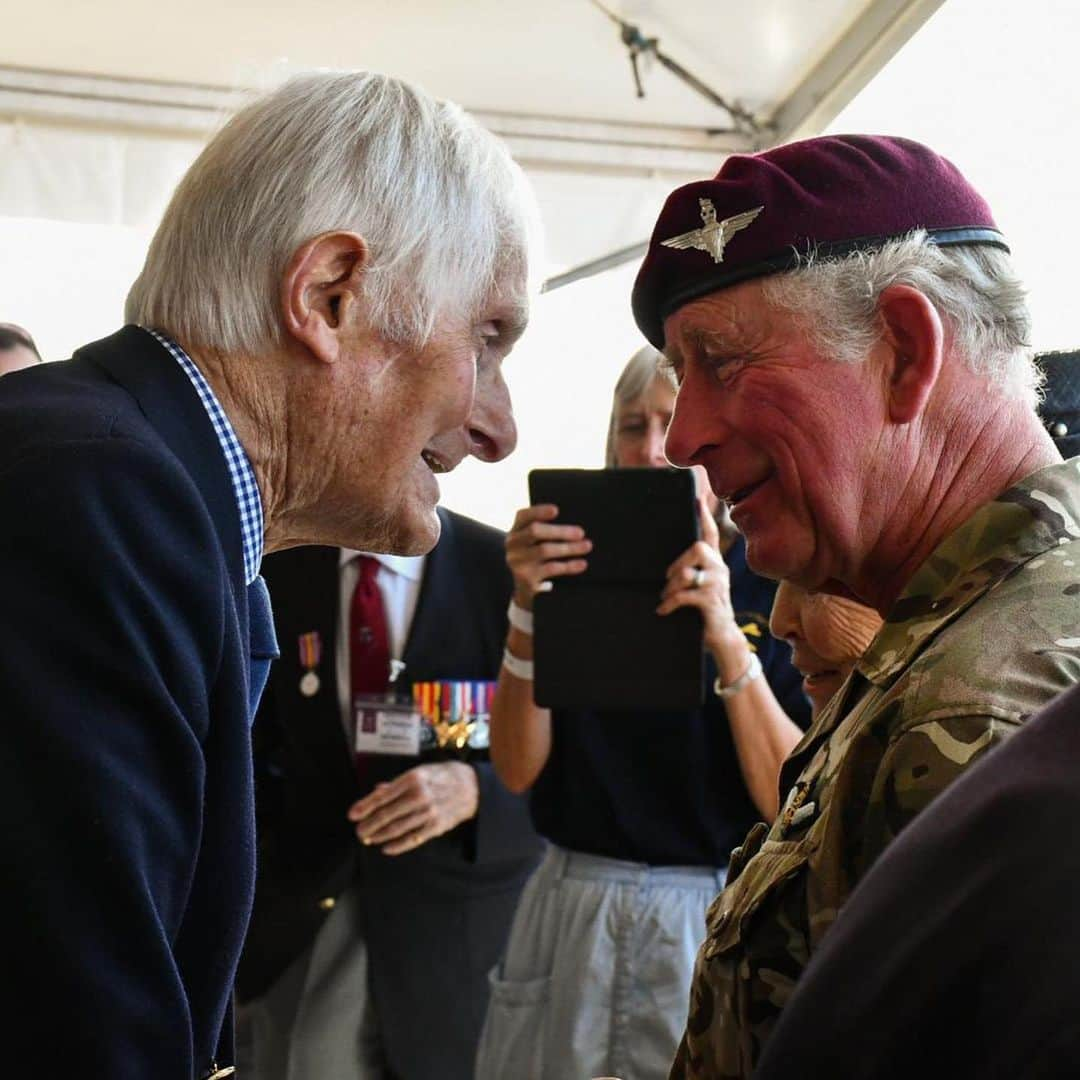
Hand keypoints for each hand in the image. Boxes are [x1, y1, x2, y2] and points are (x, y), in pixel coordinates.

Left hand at [346, 762, 478, 855]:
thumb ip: (398, 784)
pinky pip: (413, 839)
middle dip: (369, 824)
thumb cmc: (443, 776)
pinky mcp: (436, 826)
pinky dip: (398, 845)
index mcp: (413, 778)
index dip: (365, 806)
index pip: (383, 796)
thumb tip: (377, 791)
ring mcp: (428, 812)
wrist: (472, 786)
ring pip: (398, 828)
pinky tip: (386, 848)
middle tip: (358, 831)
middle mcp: (420, 795)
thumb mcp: (421, 771)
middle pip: (387, 814)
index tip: (352, 814)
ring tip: (368, 839)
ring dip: (380, 835)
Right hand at [506, 503, 591, 607]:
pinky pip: (551, 568)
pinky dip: (569, 565)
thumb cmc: (535, 556)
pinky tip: (582, 564)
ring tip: (587, 546)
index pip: (524, 515)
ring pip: (544, 550)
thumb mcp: (533, 541)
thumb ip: (546, 530)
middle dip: (560, 531)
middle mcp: (512, 544)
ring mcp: (517, 562)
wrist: (524, 587)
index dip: (539, 511)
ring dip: (569, 547)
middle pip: (535, 531)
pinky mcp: (526, 578)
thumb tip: (575, 526)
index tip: (556, 510)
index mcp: (515, 530)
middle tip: (581, 533)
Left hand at [656, 497, 748, 678]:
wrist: (723, 637)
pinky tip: (663, 610)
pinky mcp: (712, 603)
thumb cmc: (706, 610)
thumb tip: (670, 563)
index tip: (698, 497)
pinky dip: (670, 603)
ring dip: (671, 587)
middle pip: (699, 549)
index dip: (704, 517)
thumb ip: (690, 571)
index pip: (711, 534)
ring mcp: (717, 586)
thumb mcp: (700, 586)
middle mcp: (719, 570)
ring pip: (688, 573)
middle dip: (678, 562)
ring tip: (664, 598)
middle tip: (667, 579)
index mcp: (715, 563)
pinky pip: (685, 596)